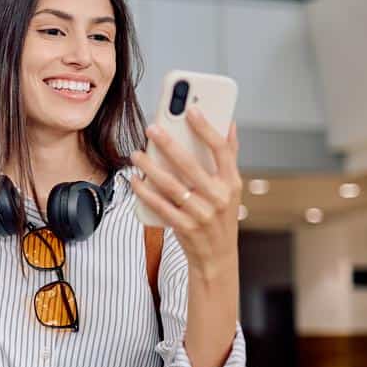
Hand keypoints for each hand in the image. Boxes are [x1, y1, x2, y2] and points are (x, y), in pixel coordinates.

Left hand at [131, 109, 241, 277]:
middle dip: (169, 144)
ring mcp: (202, 214)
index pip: (221, 149)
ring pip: (171, 186)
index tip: (190, 109)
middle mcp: (219, 197)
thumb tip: (230, 123)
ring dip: (150, 168)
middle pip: (191, 165)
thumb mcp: (230, 187)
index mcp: (231, 182)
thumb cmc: (220, 215)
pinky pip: (160, 206)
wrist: (216, 257)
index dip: (206, 128)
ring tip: (136, 154)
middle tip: (152, 128)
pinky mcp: (185, 228)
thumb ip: (229, 156)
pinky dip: (145, 192)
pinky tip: (135, 180)